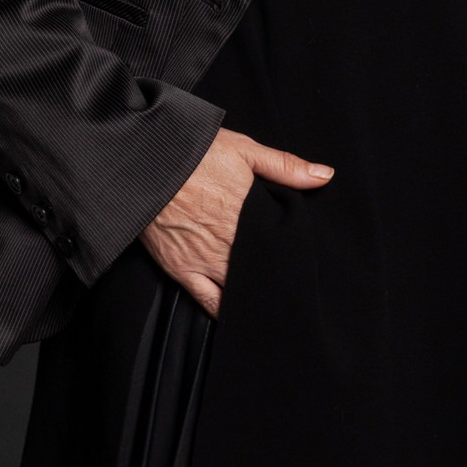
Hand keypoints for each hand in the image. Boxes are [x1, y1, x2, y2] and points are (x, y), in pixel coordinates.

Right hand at [140, 128, 332, 315]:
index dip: (294, 256)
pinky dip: (226, 312)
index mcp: (250, 216)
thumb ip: (285, 166)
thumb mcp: (243, 149)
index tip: (305, 262)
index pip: (282, 246)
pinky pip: (209, 301)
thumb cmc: (190, 152)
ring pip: (241, 290)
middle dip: (277, 278)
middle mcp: (231, 244)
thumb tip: (324, 176)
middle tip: (292, 288)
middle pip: (264, 271)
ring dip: (256, 296)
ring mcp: (207, 261)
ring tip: (272, 305)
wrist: (141, 164)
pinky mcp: (182, 270)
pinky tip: (240, 317)